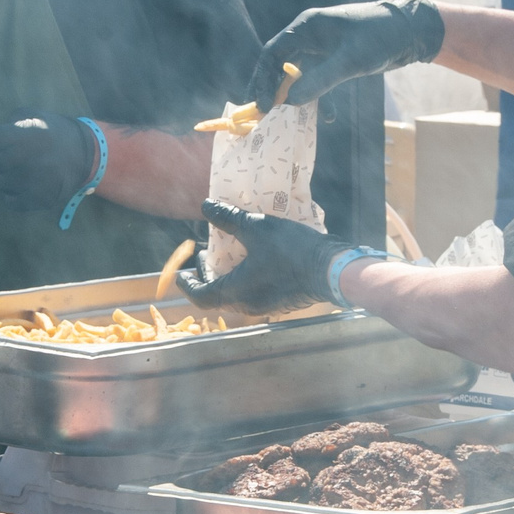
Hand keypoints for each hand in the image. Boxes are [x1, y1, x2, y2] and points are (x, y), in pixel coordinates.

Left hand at [0, 115, 100, 213]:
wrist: (87, 154)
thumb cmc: (56, 132)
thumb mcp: (37, 115)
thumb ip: (12, 120)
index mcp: (27, 136)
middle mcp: (29, 160)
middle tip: (4, 158)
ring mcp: (34, 182)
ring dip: (1, 178)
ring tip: (11, 173)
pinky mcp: (40, 199)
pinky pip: (11, 202)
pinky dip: (9, 196)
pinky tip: (15, 188)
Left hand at [178, 200, 356, 311]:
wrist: (330, 270)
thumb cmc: (290, 250)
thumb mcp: (257, 228)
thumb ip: (229, 218)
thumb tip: (207, 206)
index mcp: (235, 291)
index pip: (200, 297)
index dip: (188, 285)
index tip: (183, 275)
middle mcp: (247, 304)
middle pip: (217, 296)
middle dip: (208, 277)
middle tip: (207, 257)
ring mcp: (265, 306)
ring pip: (236, 295)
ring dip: (228, 277)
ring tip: (230, 254)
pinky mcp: (281, 303)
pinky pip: (254, 294)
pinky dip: (246, 280)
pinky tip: (255, 260)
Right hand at [247, 0, 444, 107]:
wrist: (410, 31)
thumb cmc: (380, 37)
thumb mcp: (351, 60)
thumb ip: (321, 80)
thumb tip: (292, 102)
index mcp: (307, 27)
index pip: (272, 52)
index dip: (263, 79)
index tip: (264, 105)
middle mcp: (310, 35)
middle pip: (281, 64)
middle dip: (275, 90)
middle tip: (267, 115)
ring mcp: (323, 47)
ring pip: (300, 75)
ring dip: (298, 97)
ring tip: (293, 119)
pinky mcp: (336, 58)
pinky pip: (319, 79)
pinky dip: (320, 96)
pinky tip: (327, 117)